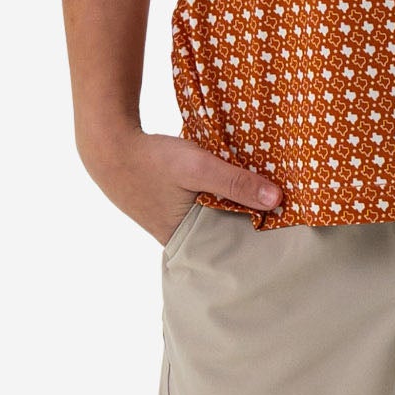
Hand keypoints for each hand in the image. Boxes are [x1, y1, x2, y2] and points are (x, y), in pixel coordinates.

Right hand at [80, 128, 284, 245]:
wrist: (108, 144)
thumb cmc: (151, 160)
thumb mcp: (198, 167)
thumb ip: (235, 182)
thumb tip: (278, 199)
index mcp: (186, 240)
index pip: (231, 249)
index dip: (256, 242)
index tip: (286, 234)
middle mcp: (180, 237)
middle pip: (224, 233)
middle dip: (249, 224)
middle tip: (285, 215)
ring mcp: (172, 221)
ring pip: (214, 216)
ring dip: (233, 204)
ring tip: (266, 196)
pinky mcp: (169, 204)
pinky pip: (203, 203)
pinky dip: (218, 194)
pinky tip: (234, 180)